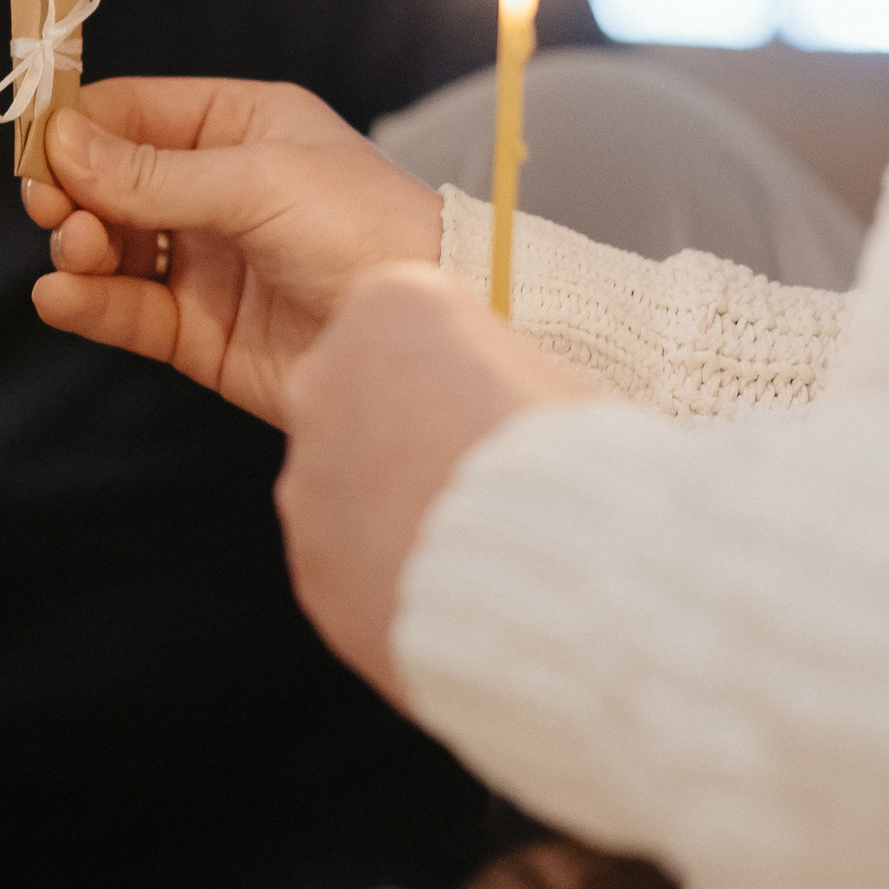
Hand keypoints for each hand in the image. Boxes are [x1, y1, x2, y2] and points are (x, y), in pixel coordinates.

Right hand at [25, 78, 441, 427]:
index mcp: (241, 127)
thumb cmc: (369, 231)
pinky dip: (87, 303)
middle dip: (71, 193)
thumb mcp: (259, 181)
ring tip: (74, 252)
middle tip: (53, 208)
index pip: (133, 113)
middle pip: (108, 182)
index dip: (78, 127)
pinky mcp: (199, 331)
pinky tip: (62, 297)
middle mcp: (216, 190)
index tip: (36, 147)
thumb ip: (153, 173)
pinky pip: (126, 311)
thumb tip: (63, 144)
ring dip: (77, 248)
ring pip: (109, 248)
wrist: (416, 335)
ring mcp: (205, 262)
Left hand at [280, 265, 595, 706]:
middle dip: (407, 436)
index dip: (456, 375)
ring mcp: (308, 473)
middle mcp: (324, 378)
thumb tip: (493, 402)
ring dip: (393, 506)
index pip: (403, 325)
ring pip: (346, 483)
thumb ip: (491, 377)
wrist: (564, 582)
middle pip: (360, 399)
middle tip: (477, 477)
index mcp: (390, 306)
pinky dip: (386, 569)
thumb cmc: (579, 468)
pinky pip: (346, 557)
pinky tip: (449, 582)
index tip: (491, 408)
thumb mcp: (550, 378)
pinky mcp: (312, 558)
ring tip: (473, 540)